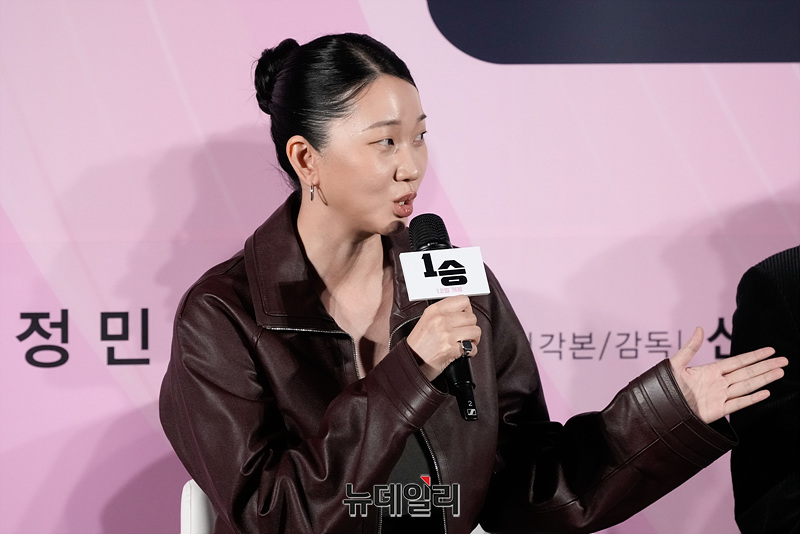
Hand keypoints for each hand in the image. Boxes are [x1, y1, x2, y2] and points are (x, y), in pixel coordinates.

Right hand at [407, 295, 481, 380]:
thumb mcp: (426, 320)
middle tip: (465, 332)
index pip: (462, 300)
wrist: (411, 362)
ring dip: (473, 338)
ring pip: (475, 331)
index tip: (465, 316)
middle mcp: (440, 320)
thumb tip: (463, 312)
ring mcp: (446, 334)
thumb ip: (444, 313)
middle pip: (471, 317)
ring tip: (465, 342)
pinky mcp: (451, 349)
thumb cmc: (418, 345)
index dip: (467, 309)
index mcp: (434, 310)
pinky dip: (470, 351)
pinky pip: (472, 347)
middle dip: (471, 326)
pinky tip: (463, 351)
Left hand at [670, 327, 787, 422]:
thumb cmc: (664, 387)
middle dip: (766, 366)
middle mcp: (718, 383)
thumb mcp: (675, 364)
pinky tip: (766, 392)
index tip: (770, 351)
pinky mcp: (718, 411)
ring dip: (764, 379)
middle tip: (784, 360)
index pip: (737, 361)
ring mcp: (720, 397)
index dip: (753, 356)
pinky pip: (739, 403)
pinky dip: (752, 398)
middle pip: (747, 372)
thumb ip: (690, 348)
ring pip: (747, 386)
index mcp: (710, 371)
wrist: (660, 410)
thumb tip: (699, 328)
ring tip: (780, 372)